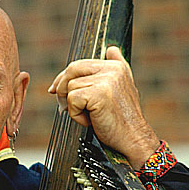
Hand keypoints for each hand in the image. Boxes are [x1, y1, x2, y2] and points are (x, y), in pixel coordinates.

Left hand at [47, 46, 159, 169]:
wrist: (133, 139)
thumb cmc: (122, 119)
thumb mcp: (123, 87)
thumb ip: (116, 67)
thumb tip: (111, 50)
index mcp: (117, 66)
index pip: (80, 64)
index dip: (64, 77)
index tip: (55, 89)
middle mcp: (112, 70)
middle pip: (72, 70)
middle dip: (61, 87)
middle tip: (63, 105)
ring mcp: (107, 80)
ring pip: (70, 87)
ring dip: (73, 106)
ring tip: (90, 116)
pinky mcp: (99, 93)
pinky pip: (72, 99)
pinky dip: (76, 114)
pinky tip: (90, 121)